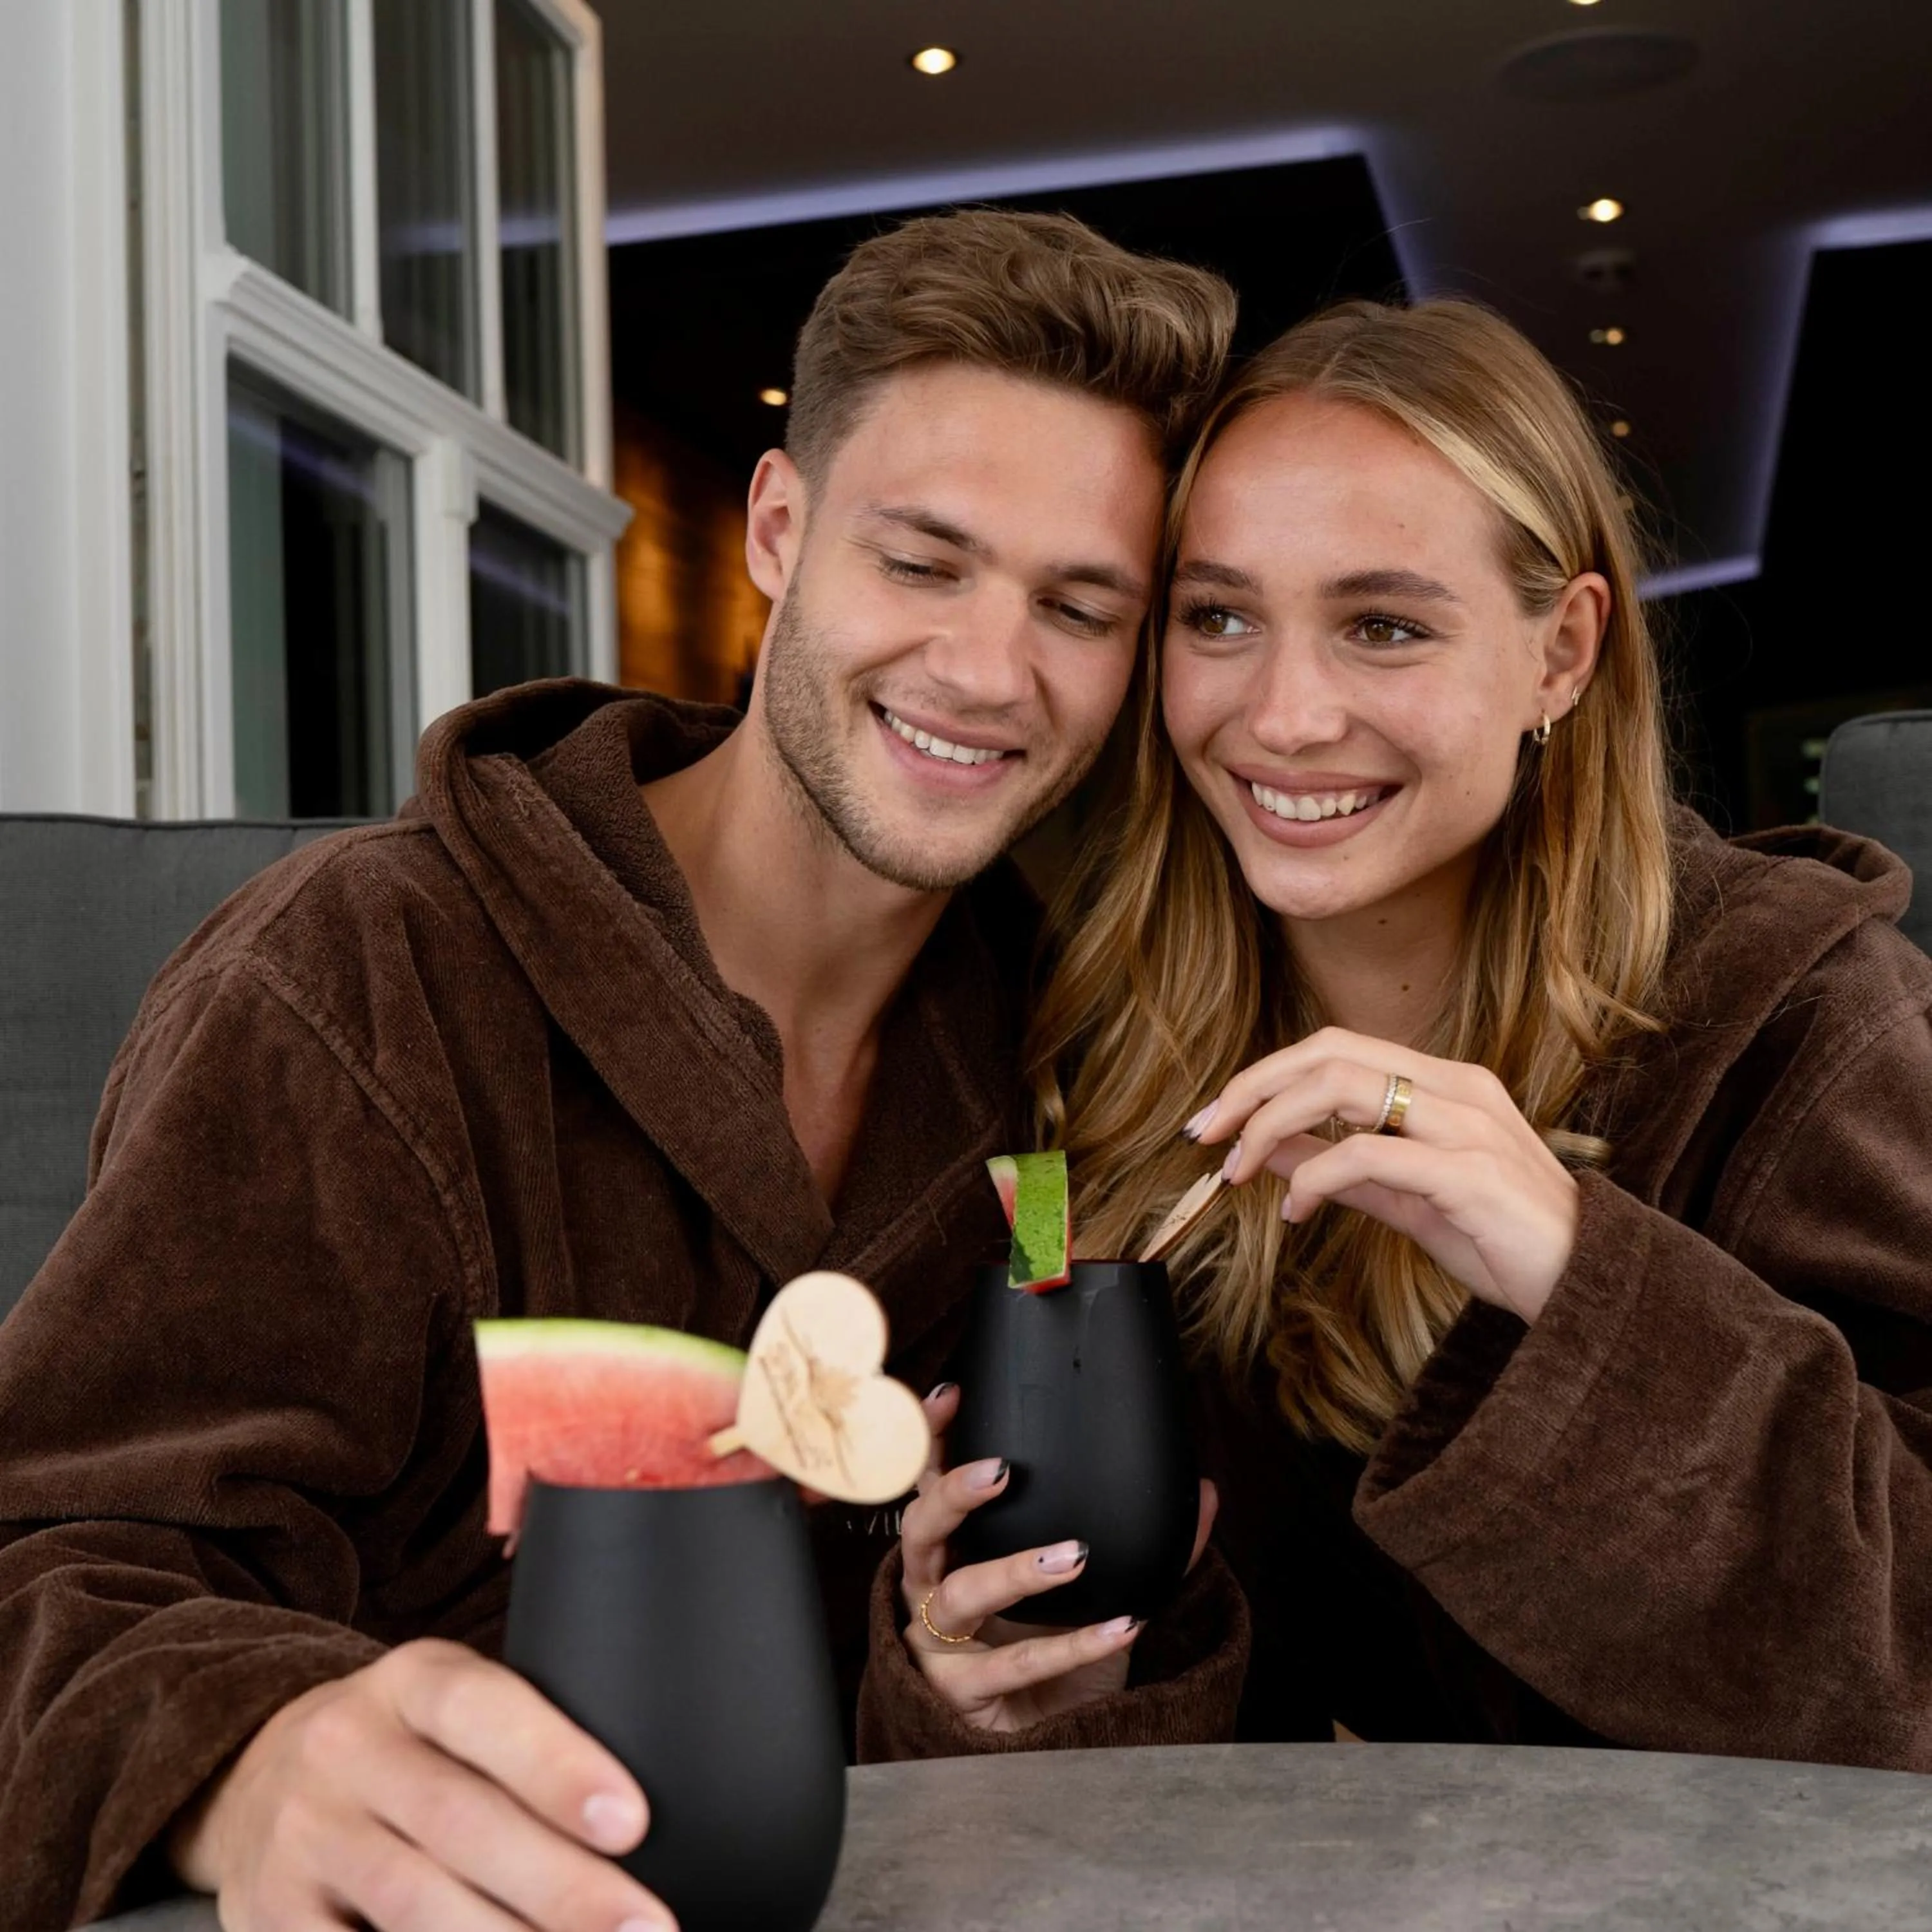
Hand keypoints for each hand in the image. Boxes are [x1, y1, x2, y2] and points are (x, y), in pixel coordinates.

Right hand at [168, 1637, 673, 1930]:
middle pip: (461, 1821)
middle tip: (644, 1926)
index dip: (556, 1764)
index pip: (483, 1709)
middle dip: (560, 1885)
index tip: (632, 1821)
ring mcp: (304, 1836)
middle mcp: (349, 1749)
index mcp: (411, 1682)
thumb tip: (635, 1812)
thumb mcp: (448, 1706)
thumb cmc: (403, 1747)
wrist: (247, 1780)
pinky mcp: (270, 1914)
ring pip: (412, 1901)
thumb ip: (524, 1736)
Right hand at [895, 1384, 1217, 1730]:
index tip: (954, 1395)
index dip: (931, 1439)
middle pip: (921, 1531)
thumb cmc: (1056, 1656)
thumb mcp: (1101, 1589)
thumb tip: (1204, 1490)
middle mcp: (932, 1590)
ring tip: (1073, 1555)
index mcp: (952, 1549)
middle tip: (1002, 1472)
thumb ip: (1147, 1541)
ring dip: (1014, 1571)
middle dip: (954, 1495)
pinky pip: (1014, 1666)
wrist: (1049, 1744)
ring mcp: (939, 1647)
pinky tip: (1121, 1626)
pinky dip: (1072, 1645)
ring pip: (960, 1597)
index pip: (929, 1483)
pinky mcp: (962, 1697)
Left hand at [1193, 1026, 1579, 1324]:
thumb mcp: (1406, 1198)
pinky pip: (1371, 1154)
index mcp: (1445, 1083)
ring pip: (1344, 1086)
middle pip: (1329, 1053)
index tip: (1216, 1118)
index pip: (1334, 1047)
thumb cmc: (1501, 1240)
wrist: (1592, 1290)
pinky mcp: (1472, 1175)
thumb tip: (1267, 1150)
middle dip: (1254, 1088)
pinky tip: (1295, 1213)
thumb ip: (1341, 1169)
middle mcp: (1458, 1088)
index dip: (1265, 1074)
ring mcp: (1469, 1126)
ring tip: (1237, 1171)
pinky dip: (1316, 1177)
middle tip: (1206, 1135)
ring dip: (1273, 1125)